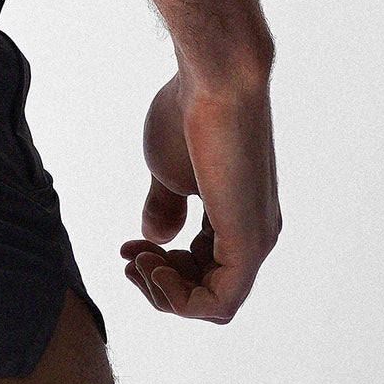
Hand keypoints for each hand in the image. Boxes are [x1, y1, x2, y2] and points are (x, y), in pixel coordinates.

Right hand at [121, 70, 281, 321]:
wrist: (215, 80)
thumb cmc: (188, 112)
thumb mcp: (169, 170)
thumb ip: (166, 206)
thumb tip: (157, 239)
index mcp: (236, 216)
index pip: (205, 267)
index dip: (162, 267)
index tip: (127, 247)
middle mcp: (254, 233)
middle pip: (208, 292)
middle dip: (160, 283)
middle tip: (129, 258)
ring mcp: (255, 240)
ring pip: (214, 303)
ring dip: (166, 292)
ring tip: (139, 260)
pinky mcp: (249, 243)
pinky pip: (220, 301)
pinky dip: (181, 298)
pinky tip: (153, 265)